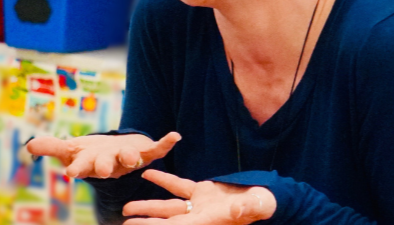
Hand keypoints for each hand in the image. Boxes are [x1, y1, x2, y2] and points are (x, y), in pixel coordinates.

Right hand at [26, 132, 180, 179]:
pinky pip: (157, 149)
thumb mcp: (72, 149)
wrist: (117, 158)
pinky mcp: (145, 153)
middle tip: (103, 169)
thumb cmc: (92, 154)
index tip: (70, 173)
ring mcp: (128, 159)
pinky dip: (166, 143)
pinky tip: (175, 136)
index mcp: (91, 163)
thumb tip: (28, 145)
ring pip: (129, 158)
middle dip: (104, 166)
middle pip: (106, 165)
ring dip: (131, 157)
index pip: (82, 167)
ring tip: (134, 158)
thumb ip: (51, 147)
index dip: (77, 169)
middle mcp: (110, 164)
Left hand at [123, 169, 275, 223]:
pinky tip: (148, 173)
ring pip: (168, 207)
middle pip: (167, 221)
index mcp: (209, 221)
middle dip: (146, 222)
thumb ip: (248, 208)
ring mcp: (200, 205)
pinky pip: (178, 187)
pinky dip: (164, 180)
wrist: (268, 196)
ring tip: (126, 207)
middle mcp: (200, 217)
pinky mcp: (203, 192)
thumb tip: (238, 209)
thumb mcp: (259, 205)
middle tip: (124, 221)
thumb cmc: (265, 203)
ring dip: (148, 207)